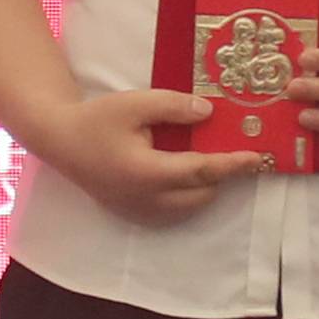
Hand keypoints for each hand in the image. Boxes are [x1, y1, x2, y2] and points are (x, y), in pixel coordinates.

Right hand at [35, 87, 268, 228]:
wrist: (60, 142)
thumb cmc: (96, 120)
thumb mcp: (135, 103)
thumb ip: (174, 107)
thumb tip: (209, 113)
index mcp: (148, 173)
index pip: (202, 171)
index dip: (233, 165)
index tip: (258, 158)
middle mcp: (147, 200)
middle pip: (202, 193)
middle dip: (221, 175)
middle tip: (234, 151)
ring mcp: (140, 211)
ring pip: (190, 207)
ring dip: (205, 186)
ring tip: (209, 158)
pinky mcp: (134, 214)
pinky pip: (174, 212)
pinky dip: (188, 195)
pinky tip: (184, 172)